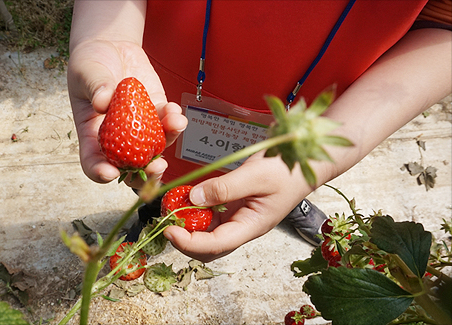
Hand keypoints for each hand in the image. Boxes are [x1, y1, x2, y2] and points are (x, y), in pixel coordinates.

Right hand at [67, 40, 186, 184]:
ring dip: (168, 143)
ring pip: (156, 149)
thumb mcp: (86, 72)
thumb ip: (95, 87)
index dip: (100, 172)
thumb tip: (103, 103)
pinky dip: (174, 121)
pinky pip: (168, 125)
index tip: (110, 173)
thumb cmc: (91, 63)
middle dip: (146, 174)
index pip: (93, 162)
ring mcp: (139, 128)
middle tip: (156, 166)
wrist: (112, 47)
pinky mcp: (156, 114)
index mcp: (92, 134)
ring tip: (174, 124)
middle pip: (132, 168)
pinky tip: (173, 110)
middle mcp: (118, 138)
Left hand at [163, 152, 312, 261]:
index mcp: (252, 227)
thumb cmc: (288, 170)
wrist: (304, 160)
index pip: (216, 245)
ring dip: (188, 223)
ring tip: (172, 207)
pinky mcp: (234, 205)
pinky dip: (195, 208)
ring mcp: (238, 217)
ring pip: (207, 231)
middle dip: (185, 238)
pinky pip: (211, 213)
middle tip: (166, 220)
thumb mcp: (256, 175)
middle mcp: (242, 226)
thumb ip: (225, 188)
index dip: (189, 242)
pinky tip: (186, 197)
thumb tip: (193, 199)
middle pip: (209, 246)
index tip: (169, 230)